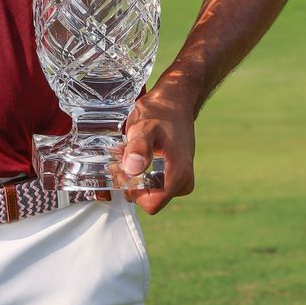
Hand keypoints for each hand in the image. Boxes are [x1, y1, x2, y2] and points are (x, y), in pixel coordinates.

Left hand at [115, 84, 196, 213]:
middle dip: (132, 183)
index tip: (124, 170)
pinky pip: (155, 183)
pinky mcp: (176, 173)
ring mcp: (181, 178)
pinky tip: (134, 155)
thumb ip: (139, 147)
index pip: (152, 204)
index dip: (133, 191)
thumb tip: (133, 170)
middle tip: (121, 158)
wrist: (175, 100)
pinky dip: (142, 172)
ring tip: (127, 153)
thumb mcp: (144, 126)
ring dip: (135, 176)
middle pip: (150, 199)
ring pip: (151, 191)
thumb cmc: (160, 112)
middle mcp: (184, 181)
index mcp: (179, 174)